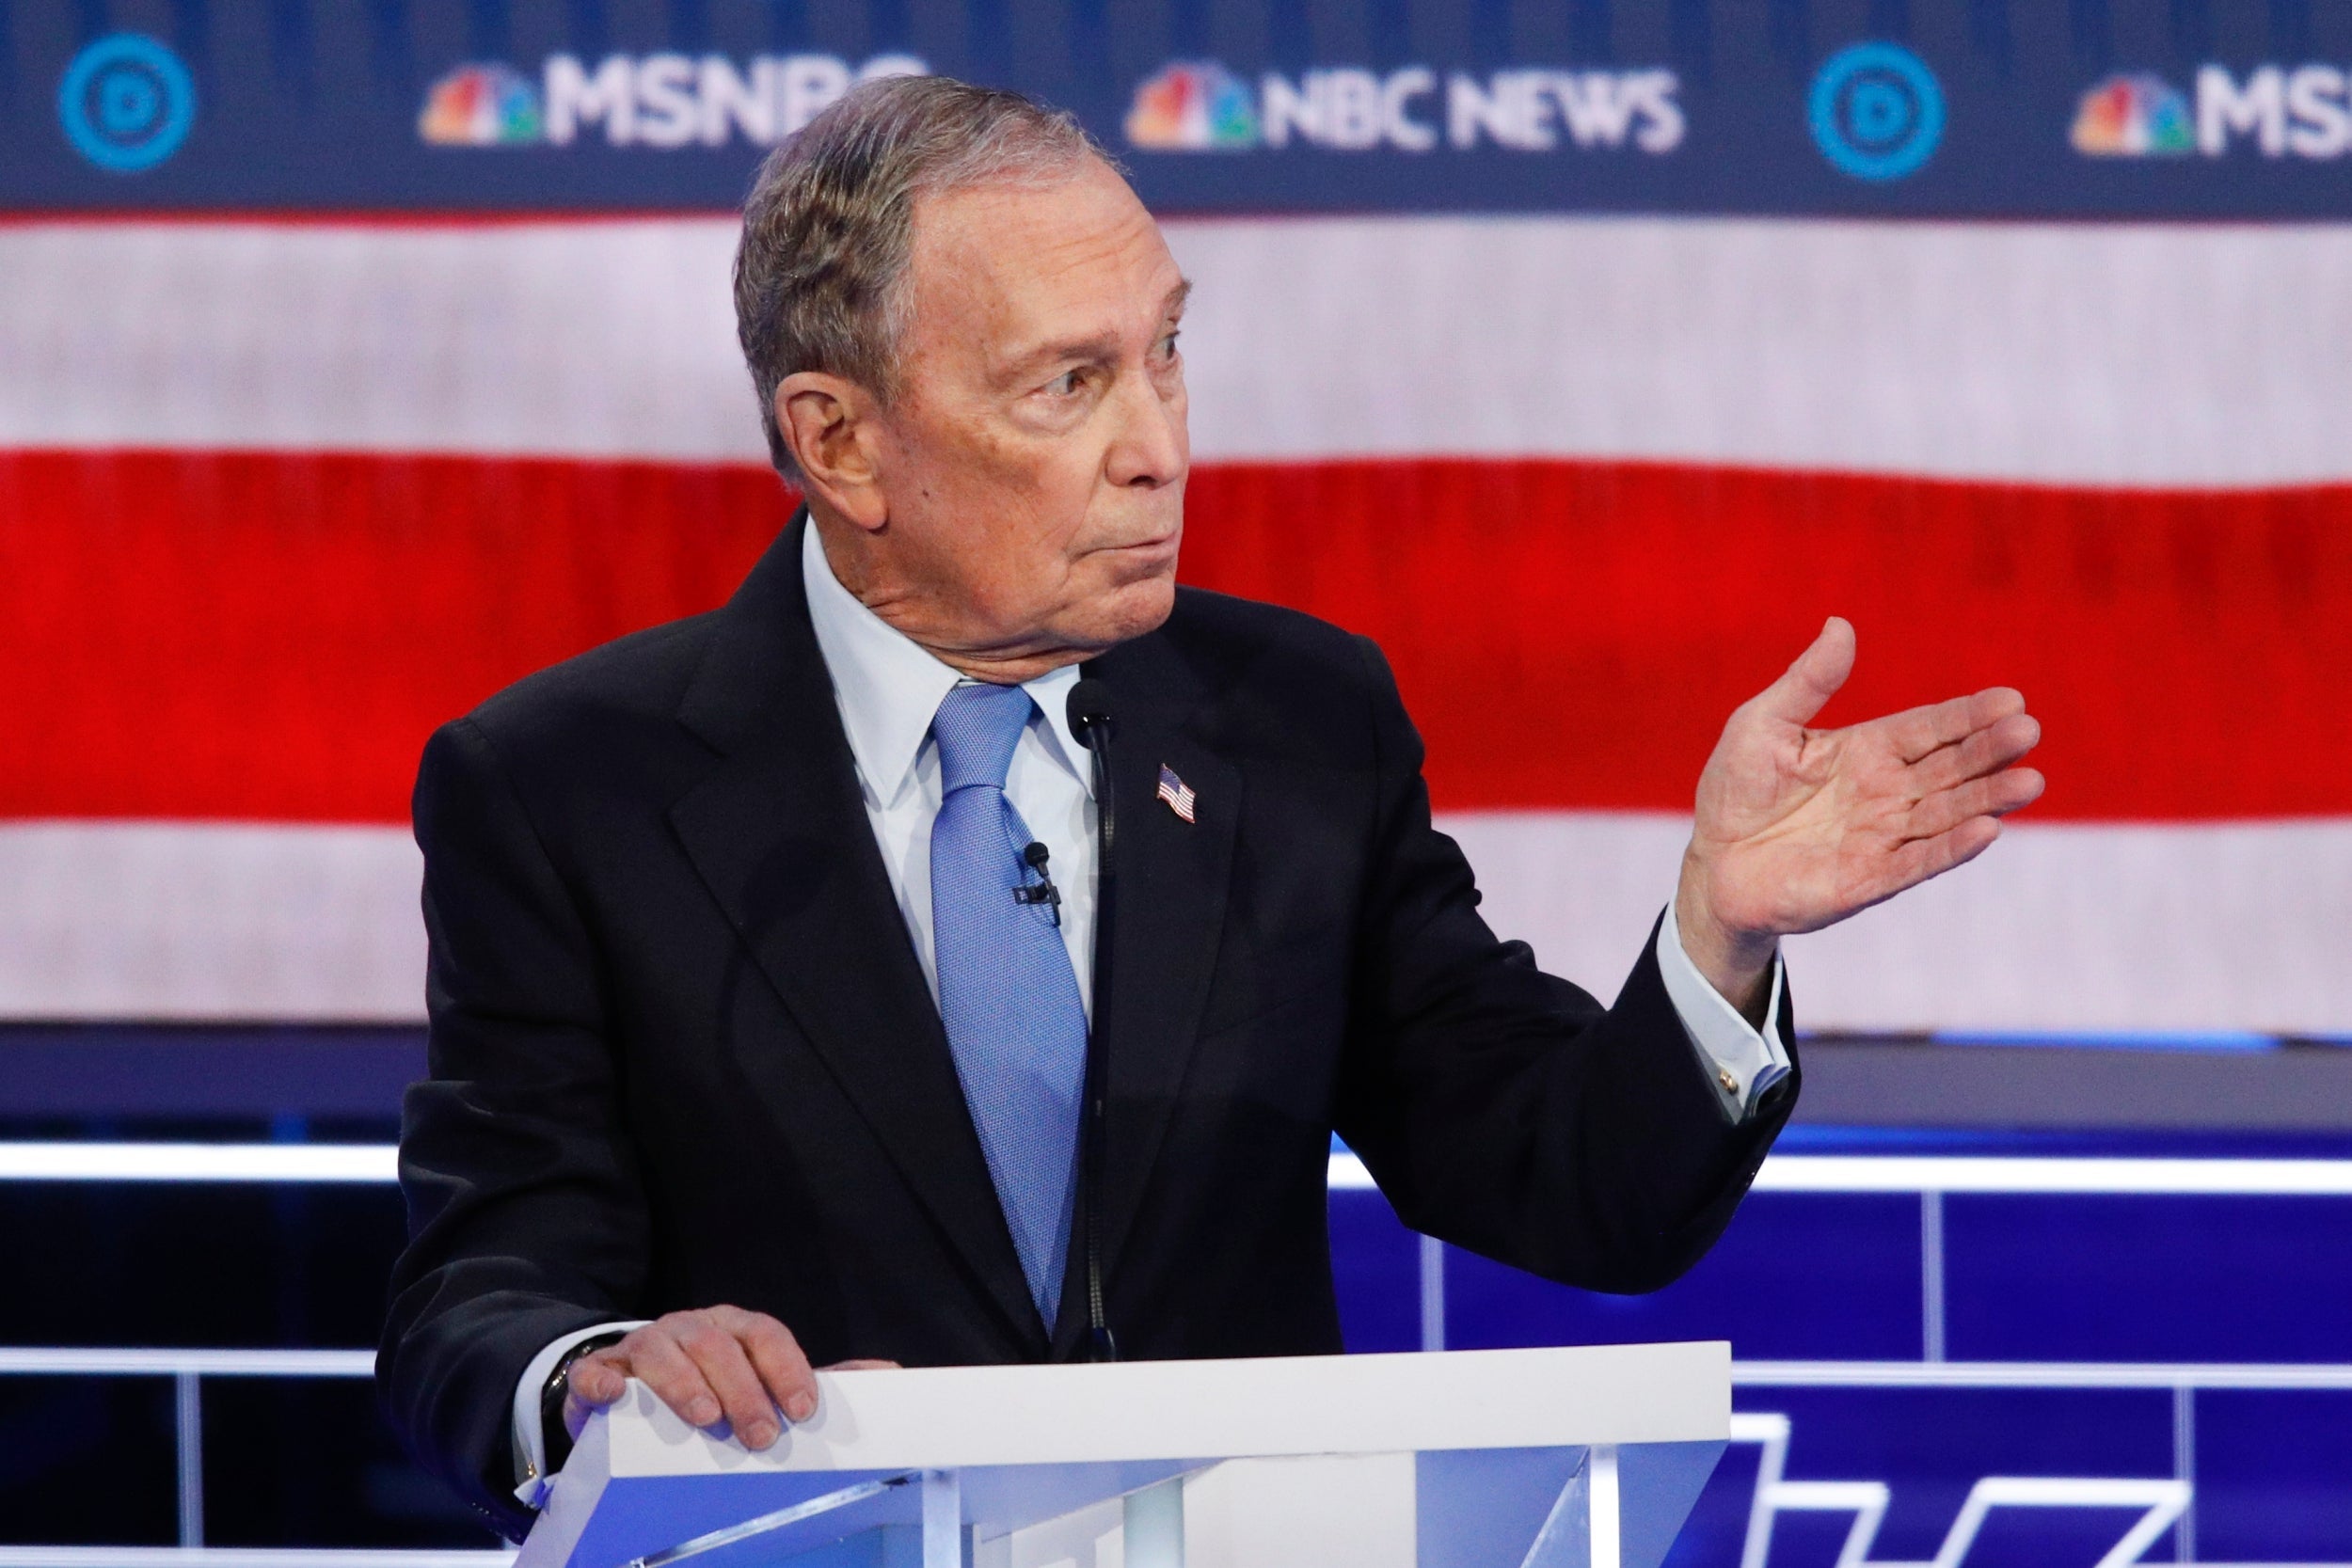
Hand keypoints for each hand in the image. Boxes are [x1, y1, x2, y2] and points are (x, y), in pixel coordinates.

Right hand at [562, 1305, 898, 1448]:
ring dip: (684, 1382)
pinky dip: (601, 1382)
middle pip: (717, 1346)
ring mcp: (644, 1345)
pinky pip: (596, 1371)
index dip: (786, 1368)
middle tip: (760, 1434)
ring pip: (662, 1350)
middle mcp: (691, 1327)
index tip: (803, 1407)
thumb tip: (887, 1373)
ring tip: (706, 1418)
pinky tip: (611, 1397)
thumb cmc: (711, 1383)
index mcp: (734, 1328)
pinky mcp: (603, 1371)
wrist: (633, 1386)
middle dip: (743, 1389)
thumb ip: (815, 1379)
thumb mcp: (762, 1379)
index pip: (765, 1334)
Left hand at [1676, 617, 2044, 1014]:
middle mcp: (1888, 792)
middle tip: (2028, 730)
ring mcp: (1884, 837)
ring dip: (1988, 799)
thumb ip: (1807, 681)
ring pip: (1948, 814)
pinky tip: (1987, 831)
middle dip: (1990, 750)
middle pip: (1951, 767)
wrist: (1713, 863)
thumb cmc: (1736, 790)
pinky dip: (1952, 848)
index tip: (2011, 699)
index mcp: (1869, 750)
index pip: (1931, 728)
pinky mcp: (1869, 879)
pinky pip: (1918, 862)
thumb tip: (1840, 625)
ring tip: (2029, 780)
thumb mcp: (1763, 724)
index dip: (1969, 715)